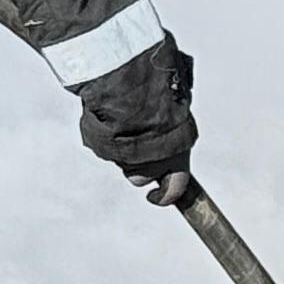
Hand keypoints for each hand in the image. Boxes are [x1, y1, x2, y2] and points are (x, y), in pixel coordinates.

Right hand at [77, 38, 197, 190]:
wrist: (129, 86)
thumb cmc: (160, 91)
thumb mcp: (179, 102)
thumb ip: (176, 115)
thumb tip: (181, 105)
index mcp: (177, 155)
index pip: (175, 189)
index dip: (165, 196)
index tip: (156, 197)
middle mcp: (152, 163)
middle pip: (141, 177)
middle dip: (138, 163)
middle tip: (138, 137)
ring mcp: (124, 158)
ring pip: (122, 161)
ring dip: (121, 147)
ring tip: (123, 118)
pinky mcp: (102, 149)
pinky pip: (103, 147)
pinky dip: (104, 136)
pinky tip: (107, 116)